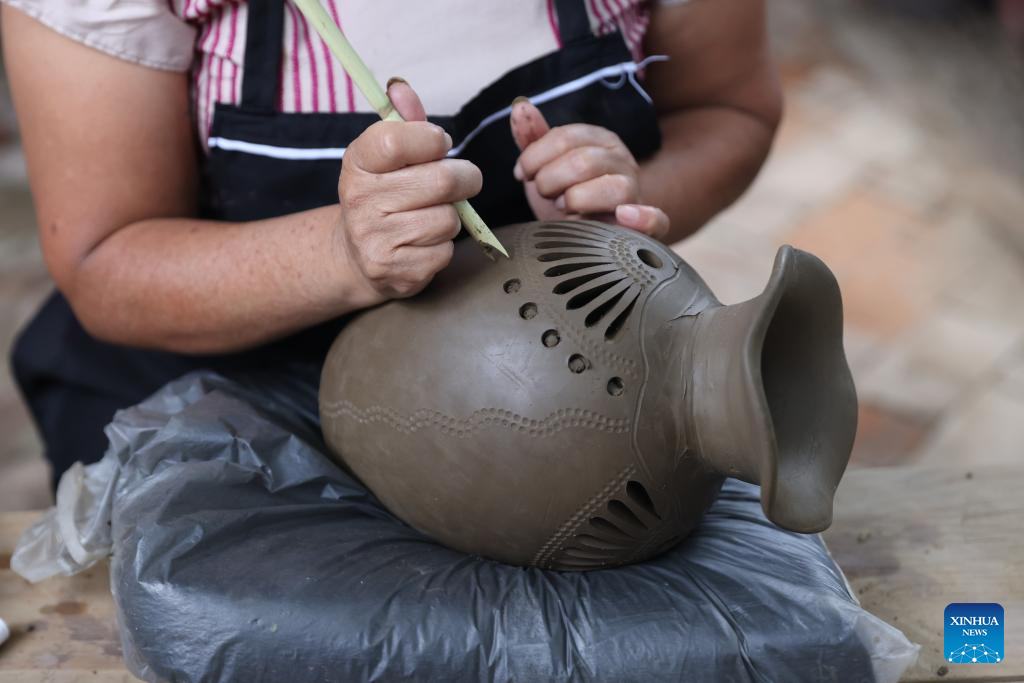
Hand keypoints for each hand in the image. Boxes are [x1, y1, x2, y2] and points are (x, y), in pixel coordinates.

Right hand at [337, 80, 481, 301]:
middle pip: (441, 181)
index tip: (439, 144)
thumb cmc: (382, 196)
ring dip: (452, 216)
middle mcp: (360, 201)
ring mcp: (376, 240)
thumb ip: (402, 122)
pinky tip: (424, 242)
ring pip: (448, 219)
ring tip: (432, 214)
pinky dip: (444, 246)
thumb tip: (401, 88)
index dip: (431, 139)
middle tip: (461, 179)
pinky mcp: (397, 272)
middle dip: (463, 178)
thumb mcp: (385, 157)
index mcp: (357, 164)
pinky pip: (446, 251)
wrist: (357, 256)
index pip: (396, 139)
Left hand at [510, 98, 668, 239]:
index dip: (535, 157)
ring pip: (612, 188)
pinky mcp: (644, 224)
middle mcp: (622, 160)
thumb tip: (520, 107)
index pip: (564, 138)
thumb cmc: (567, 194)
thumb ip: (533, 139)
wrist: (584, 232)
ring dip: (576, 200)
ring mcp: (635, 192)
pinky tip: (623, 216)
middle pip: (582, 162)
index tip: (522, 174)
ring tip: (565, 208)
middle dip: (550, 181)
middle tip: (545, 194)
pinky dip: (643, 218)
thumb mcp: (546, 166)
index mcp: (599, 140)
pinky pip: (656, 220)